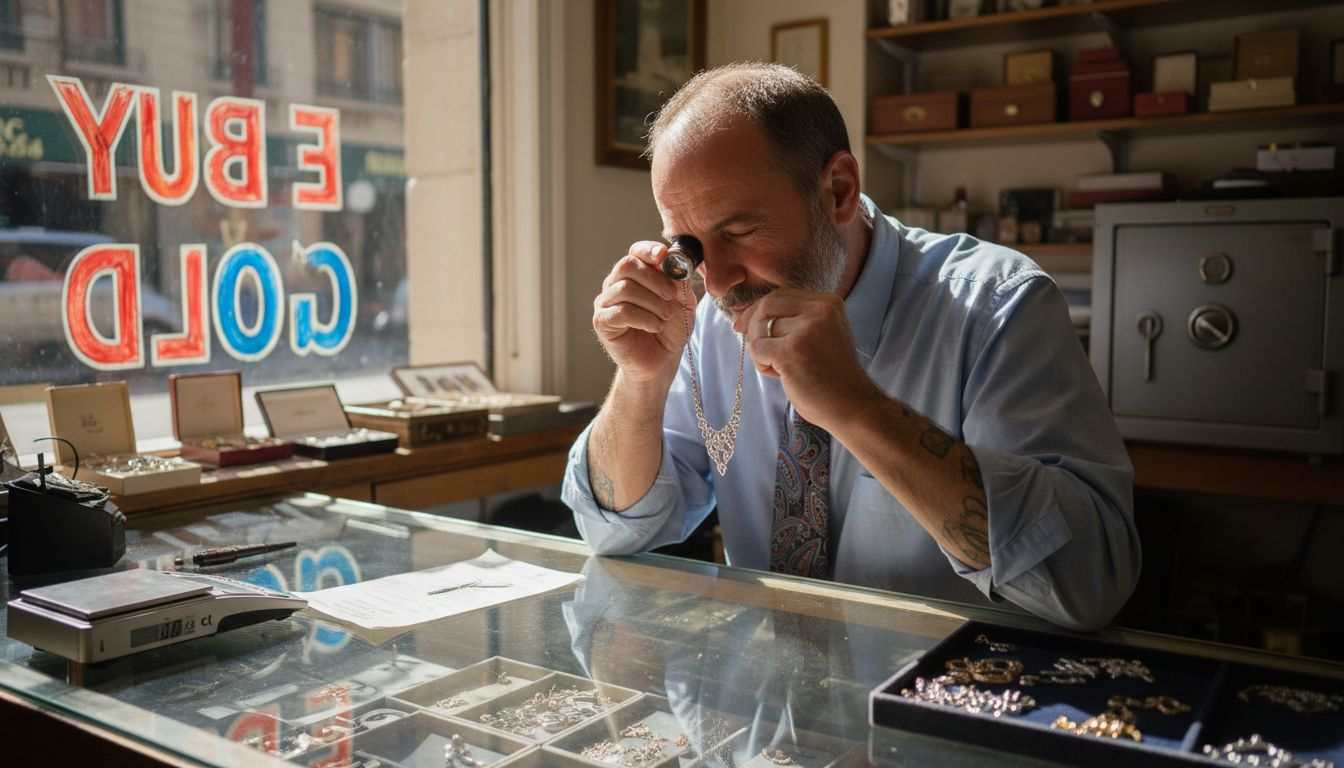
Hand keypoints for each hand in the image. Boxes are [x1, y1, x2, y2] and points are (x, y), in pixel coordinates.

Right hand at [593, 241, 696, 387]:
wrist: (662, 361)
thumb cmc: (671, 329)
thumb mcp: (683, 302)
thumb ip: (679, 281)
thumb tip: (673, 262)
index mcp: (635, 275)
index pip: (636, 252)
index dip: (648, 250)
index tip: (663, 255)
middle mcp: (616, 284)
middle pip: (626, 265)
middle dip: (654, 279)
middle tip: (671, 295)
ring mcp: (606, 302)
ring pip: (625, 288)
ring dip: (652, 303)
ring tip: (665, 317)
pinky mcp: (602, 322)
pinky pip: (621, 311)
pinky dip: (644, 318)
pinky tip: (655, 327)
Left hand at [735, 288, 880, 429]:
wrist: (851, 405)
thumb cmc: (830, 375)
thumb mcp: (820, 334)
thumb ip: (793, 319)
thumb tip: (744, 314)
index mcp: (828, 303)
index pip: (780, 295)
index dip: (757, 309)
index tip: (744, 325)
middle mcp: (819, 310)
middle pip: (767, 306)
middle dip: (753, 327)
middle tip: (757, 350)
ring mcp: (806, 330)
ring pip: (760, 328)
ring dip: (760, 351)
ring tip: (780, 368)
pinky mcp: (791, 351)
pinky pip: (757, 348)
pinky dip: (761, 363)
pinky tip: (779, 375)